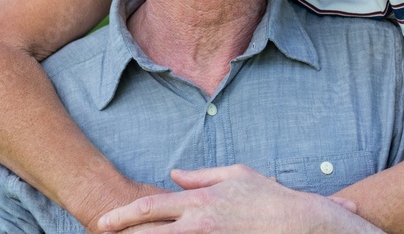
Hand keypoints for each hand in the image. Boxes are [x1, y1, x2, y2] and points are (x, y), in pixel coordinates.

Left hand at [97, 164, 380, 232]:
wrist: (300, 222)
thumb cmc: (269, 197)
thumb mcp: (235, 174)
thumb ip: (201, 176)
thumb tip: (174, 175)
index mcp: (200, 201)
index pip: (151, 206)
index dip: (124, 215)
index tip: (104, 221)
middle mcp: (199, 224)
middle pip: (150, 232)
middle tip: (103, 233)